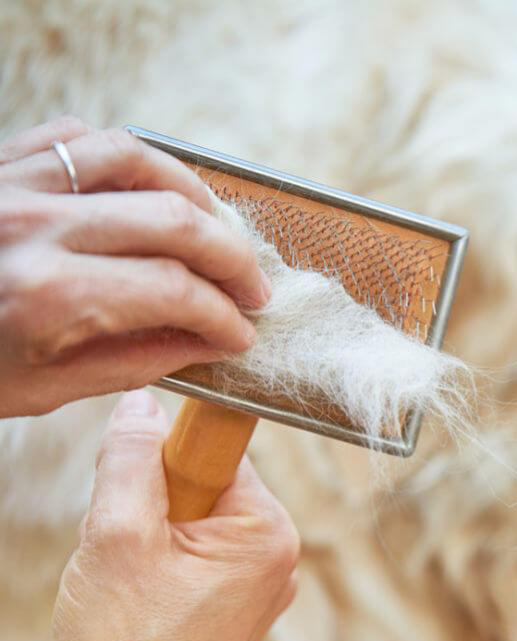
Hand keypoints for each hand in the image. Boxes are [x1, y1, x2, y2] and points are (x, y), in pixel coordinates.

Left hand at [0, 117, 270, 416]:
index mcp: (46, 295)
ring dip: (194, 194)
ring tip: (216, 230)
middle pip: (174, 222)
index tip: (243, 335)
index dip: (224, 317)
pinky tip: (150, 188)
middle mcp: (36, 227)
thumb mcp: (41, 388)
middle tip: (253, 289)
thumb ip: (133, 361)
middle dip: (231, 259)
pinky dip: (129, 157)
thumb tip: (206, 344)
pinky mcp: (1, 162)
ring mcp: (16, 183)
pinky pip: (81, 137)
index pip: (174, 293)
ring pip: (136, 159)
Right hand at [50, 390, 298, 640]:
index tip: (137, 488)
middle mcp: (277, 557)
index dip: (166, 462)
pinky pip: (192, 564)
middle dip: (152, 508)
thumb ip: (130, 461)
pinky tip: (139, 606)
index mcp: (268, 532)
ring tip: (129, 588)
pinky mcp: (234, 614)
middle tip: (125, 553)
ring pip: (191, 527)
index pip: (217, 453)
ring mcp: (259, 589)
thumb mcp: (117, 535)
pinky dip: (156, 572)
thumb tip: (141, 405)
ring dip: (149, 543)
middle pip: (203, 488)